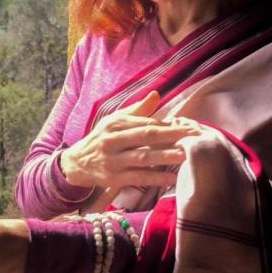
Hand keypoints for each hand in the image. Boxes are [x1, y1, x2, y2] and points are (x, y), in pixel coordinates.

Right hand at [59, 90, 199, 189]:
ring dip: (166, 156)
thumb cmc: (102, 139)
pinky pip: (138, 177)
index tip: (190, 126)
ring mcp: (113, 160)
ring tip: (186, 155)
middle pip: (146, 136)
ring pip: (143, 157)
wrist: (77, 163)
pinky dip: (155, 178)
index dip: (168, 125)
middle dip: (172, 135)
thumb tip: (156, 94)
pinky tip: (171, 178)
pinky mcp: (113, 178)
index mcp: (115, 124)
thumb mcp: (114, 121)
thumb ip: (137, 110)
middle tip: (194, 136)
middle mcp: (112, 140)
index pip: (146, 122)